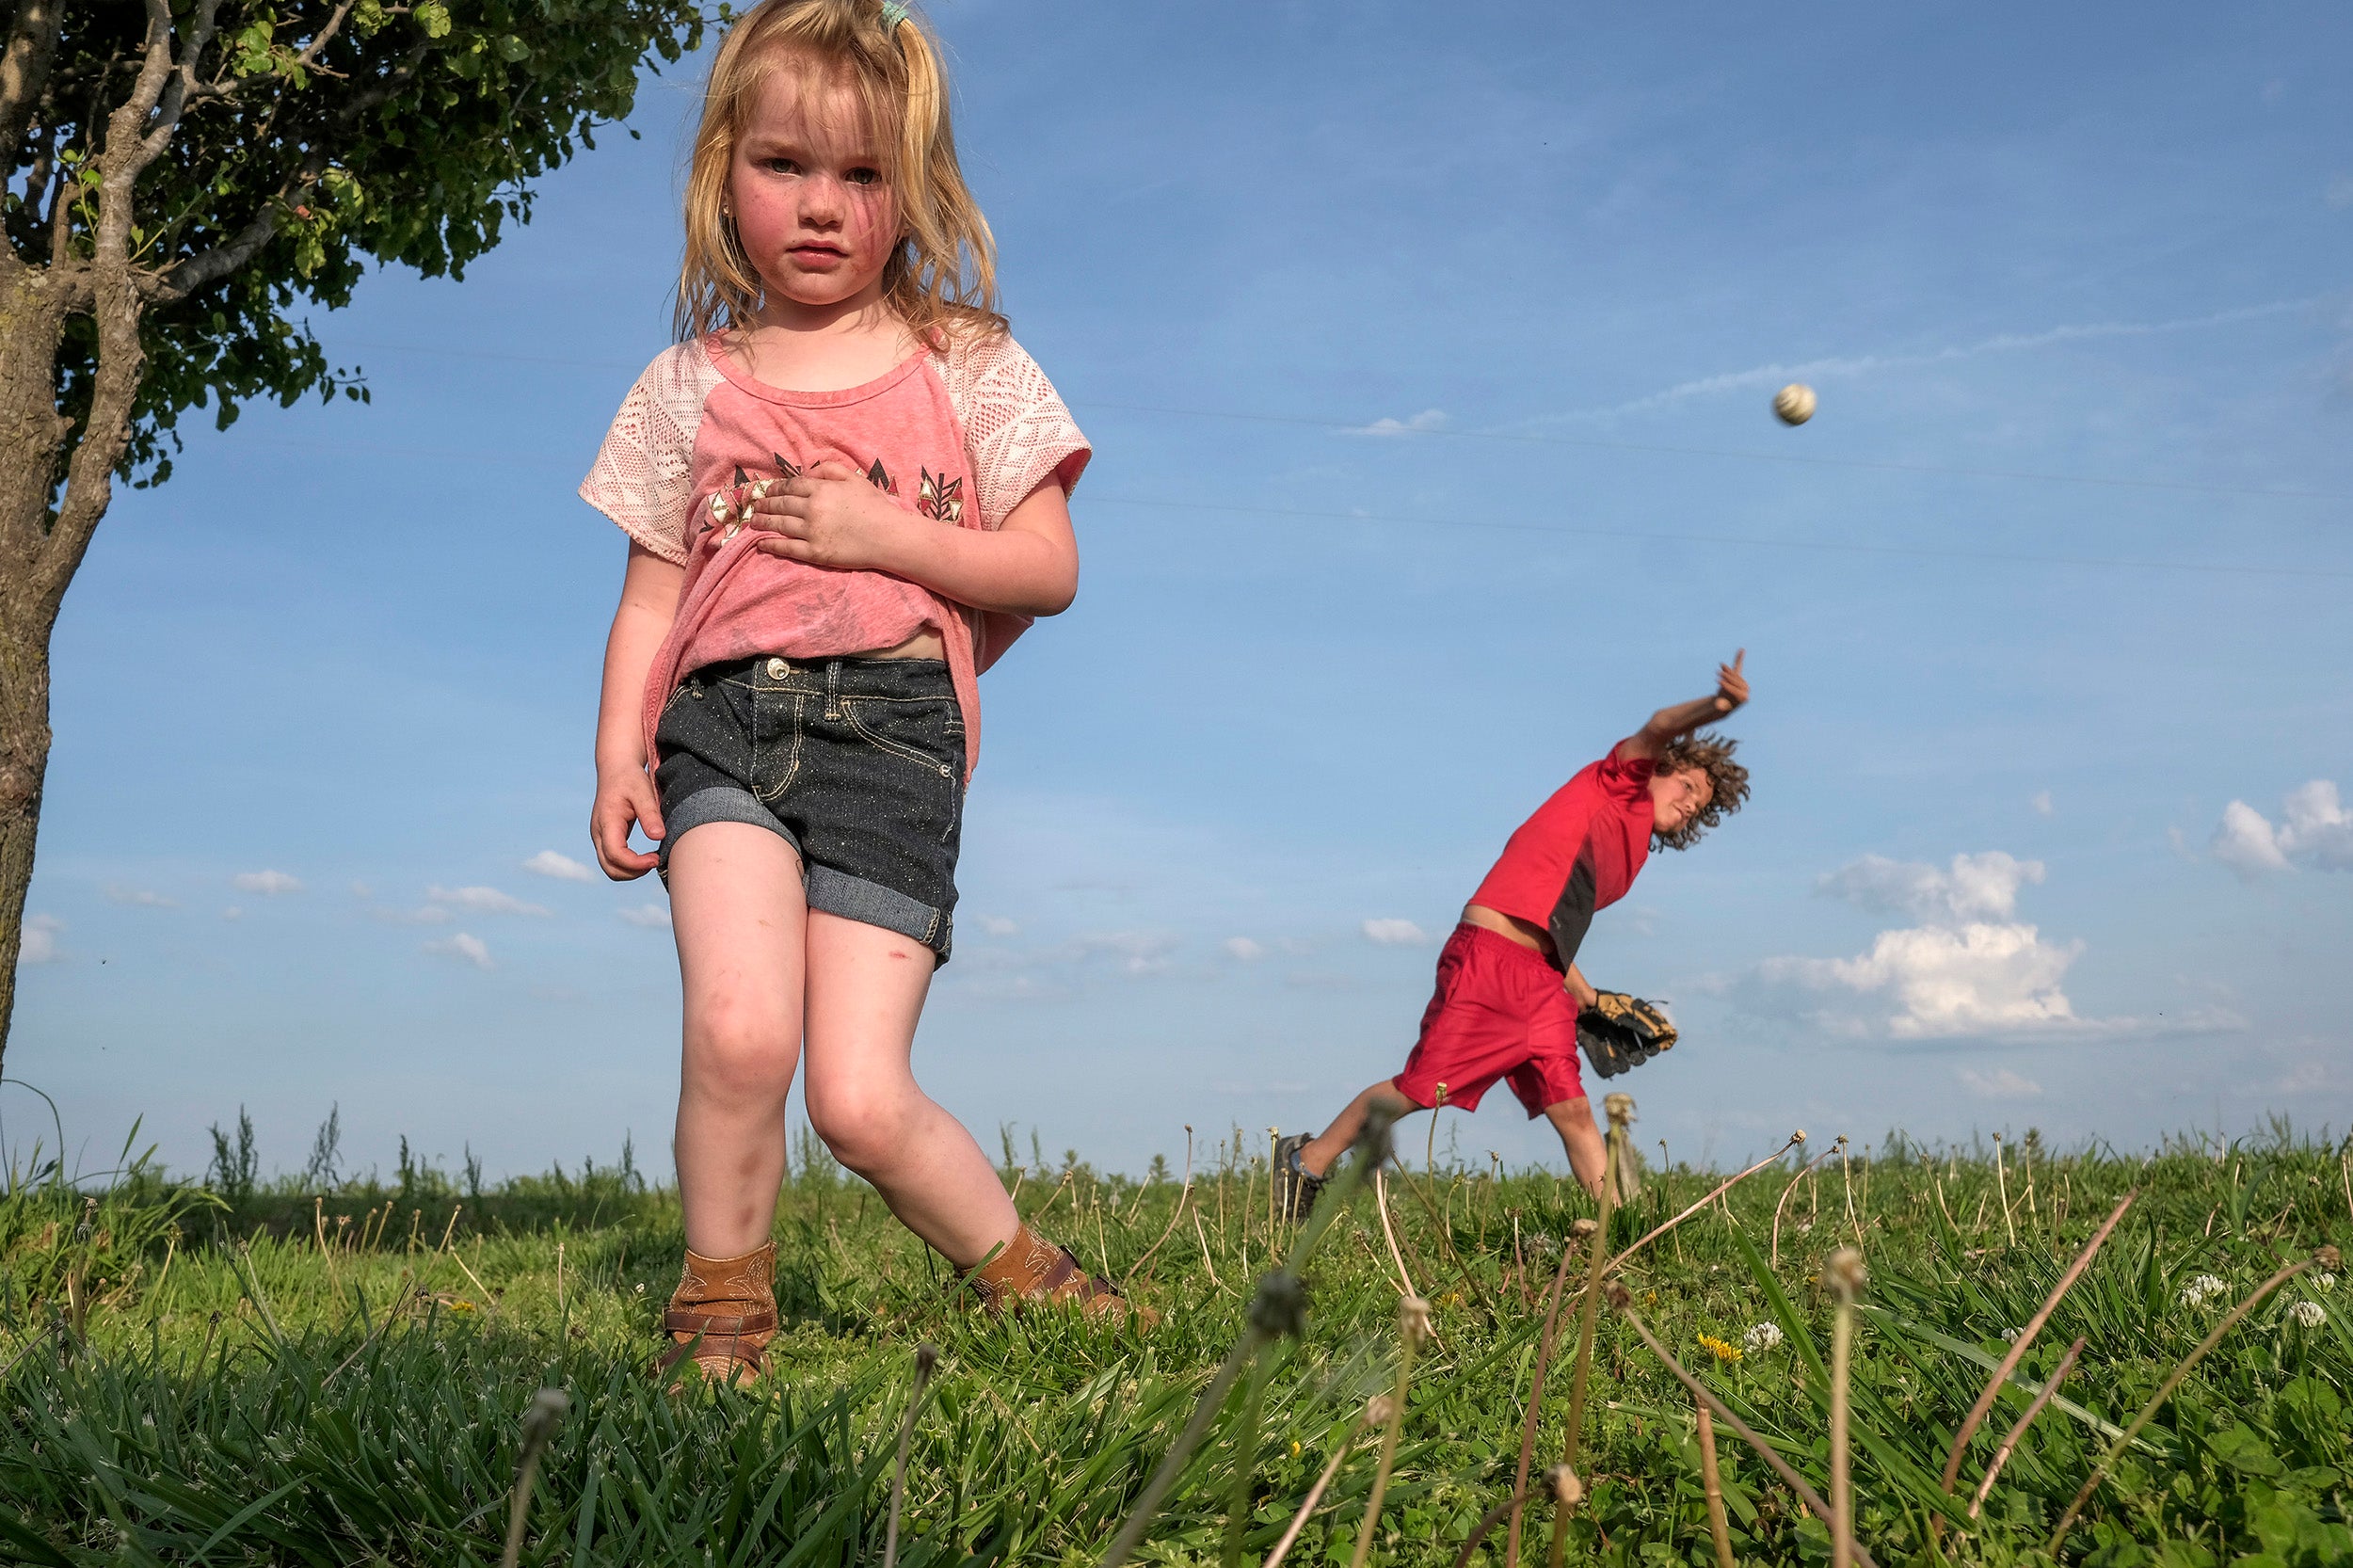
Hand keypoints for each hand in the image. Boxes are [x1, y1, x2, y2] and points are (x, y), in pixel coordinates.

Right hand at [590, 764, 663, 879]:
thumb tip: (658, 836)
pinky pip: (612, 860)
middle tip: (656, 862)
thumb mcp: (643, 792)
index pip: (615, 854)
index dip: (636, 863)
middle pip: (609, 867)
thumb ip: (650, 814)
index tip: (656, 859)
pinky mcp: (605, 837)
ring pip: (609, 867)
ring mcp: (599, 836)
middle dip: (633, 872)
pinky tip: (645, 858)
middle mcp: (598, 832)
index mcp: (606, 821)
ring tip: (652, 861)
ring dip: (630, 871)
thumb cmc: (630, 778)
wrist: (616, 769)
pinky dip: (628, 866)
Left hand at [745, 460, 915, 571]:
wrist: (889, 536)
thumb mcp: (855, 479)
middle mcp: (812, 509)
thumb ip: (830, 470)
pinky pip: (787, 548)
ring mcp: (812, 532)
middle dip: (764, 504)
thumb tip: (808, 472)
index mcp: (821, 489)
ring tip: (753, 521)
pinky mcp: (815, 553)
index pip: (790, 486)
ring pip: (779, 524)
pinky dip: (771, 544)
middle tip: (755, 505)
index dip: (776, 488)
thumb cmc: (876, 506)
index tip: (768, 490)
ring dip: (762, 522)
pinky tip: (761, 543)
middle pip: (780, 504)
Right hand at [1712, 649, 1747, 713]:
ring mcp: (1742, 682)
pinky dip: (1739, 658)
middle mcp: (1746, 689)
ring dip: (1728, 670)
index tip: (1718, 681)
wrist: (1723, 705)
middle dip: (1727, 677)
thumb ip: (1719, 706)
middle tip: (1718, 674)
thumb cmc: (1721, 707)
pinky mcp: (1737, 677)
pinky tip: (1742, 650)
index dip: (1727, 685)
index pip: (1735, 689)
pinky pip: (1739, 666)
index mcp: (1744, 697)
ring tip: (1721, 665)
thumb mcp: (1719, 708)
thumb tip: (1718, 705)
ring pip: (1735, 674)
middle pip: (1736, 681)